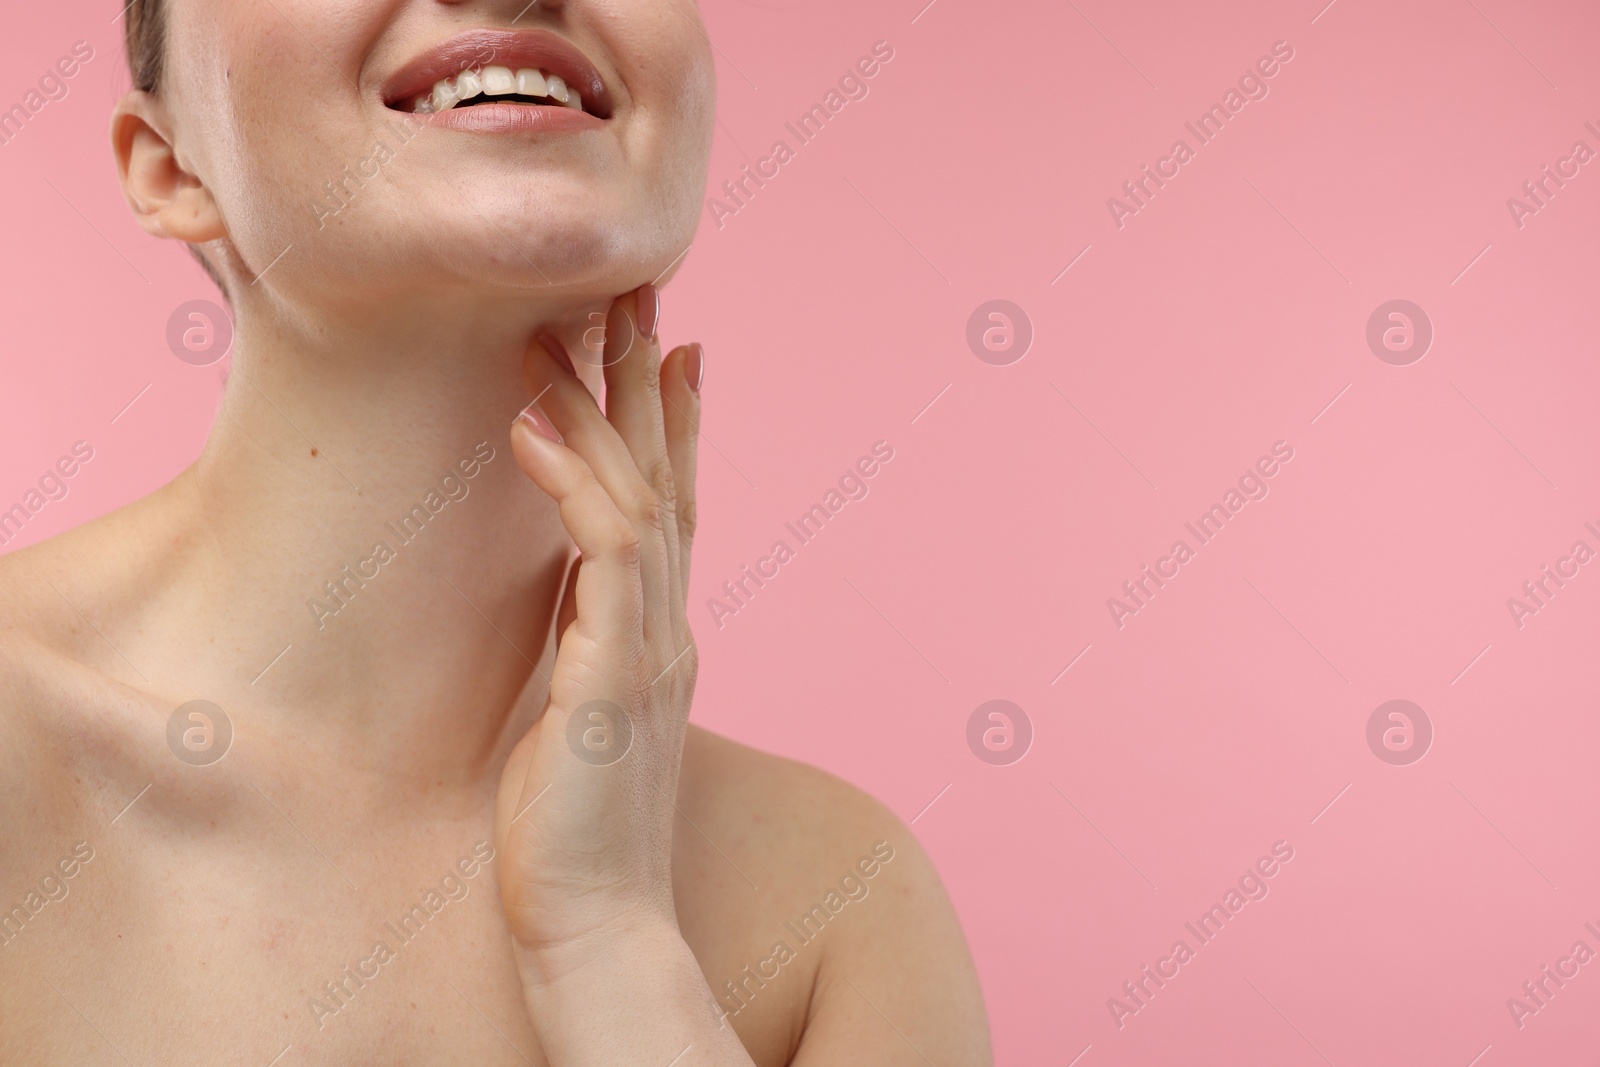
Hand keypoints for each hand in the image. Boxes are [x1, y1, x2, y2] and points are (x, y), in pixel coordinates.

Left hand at [494, 284, 703, 975]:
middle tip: (633, 288)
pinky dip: (575, 480)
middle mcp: (670, 625)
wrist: (597, 918)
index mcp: (659, 632)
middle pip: (666, 476)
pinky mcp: (618, 674)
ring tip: (568, 327)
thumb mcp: (580, 712)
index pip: (675, 502)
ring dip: (602, 407)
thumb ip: (587, 644)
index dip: (677, 421)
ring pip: (639, 495)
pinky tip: (534, 426)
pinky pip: (608, 551)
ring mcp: (653, 645)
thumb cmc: (572, 828)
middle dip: (647, 379)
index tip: (674, 346)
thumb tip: (574, 598)